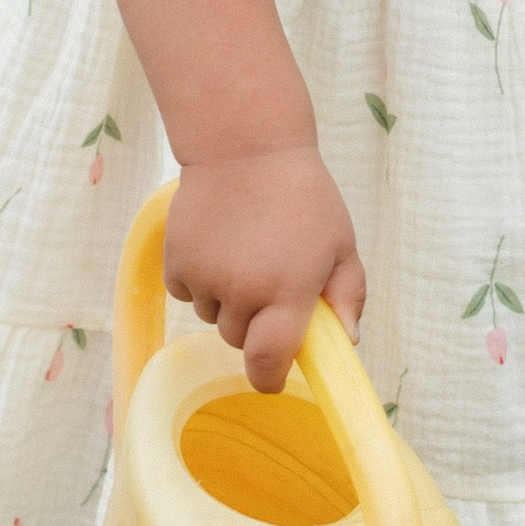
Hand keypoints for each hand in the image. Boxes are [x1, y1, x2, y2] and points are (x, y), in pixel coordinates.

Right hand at [164, 145, 364, 392]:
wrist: (245, 147)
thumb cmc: (303, 196)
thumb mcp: (341, 243)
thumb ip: (348, 294)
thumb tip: (348, 340)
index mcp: (288, 292)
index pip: (269, 361)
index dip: (269, 378)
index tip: (272, 377)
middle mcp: (242, 292)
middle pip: (239, 339)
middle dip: (253, 324)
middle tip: (268, 283)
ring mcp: (205, 278)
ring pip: (212, 316)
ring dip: (226, 299)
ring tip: (243, 253)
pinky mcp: (176, 262)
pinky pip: (186, 292)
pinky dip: (198, 279)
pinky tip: (217, 244)